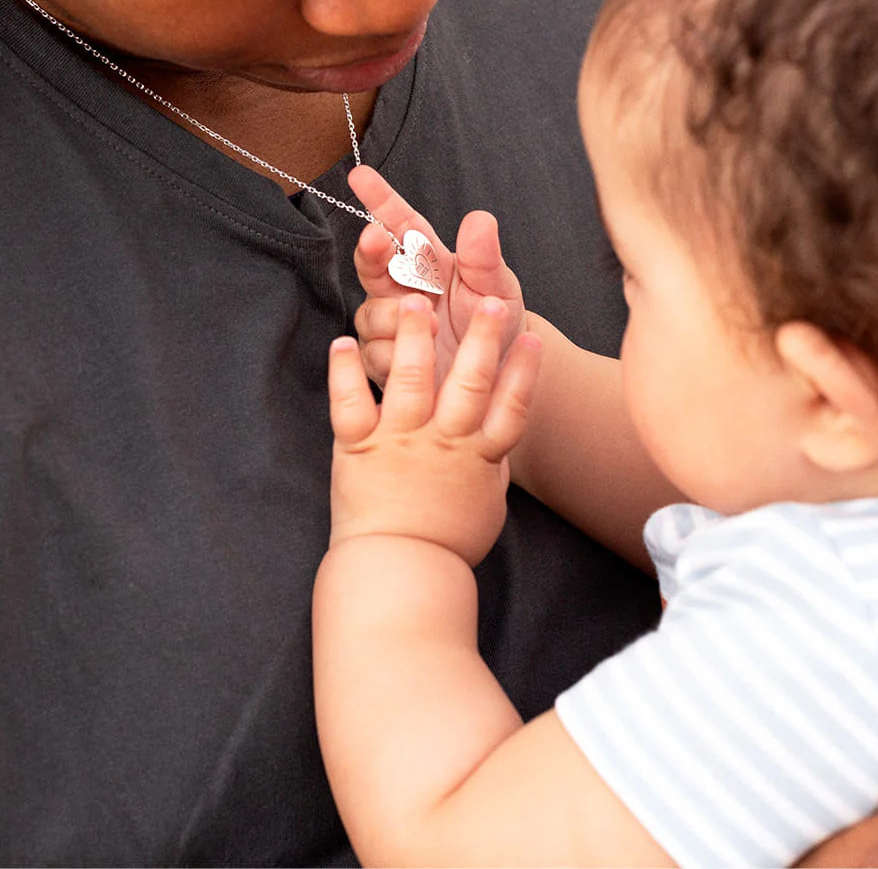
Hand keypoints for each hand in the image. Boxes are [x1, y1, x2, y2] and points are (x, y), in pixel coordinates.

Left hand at [327, 292, 542, 565]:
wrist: (398, 576)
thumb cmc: (446, 544)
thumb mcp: (485, 504)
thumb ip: (489, 465)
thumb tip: (499, 440)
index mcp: (478, 458)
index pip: (512, 409)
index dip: (525, 372)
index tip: (534, 338)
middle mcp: (442, 442)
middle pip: (470, 383)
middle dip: (483, 339)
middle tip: (493, 302)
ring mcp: (400, 442)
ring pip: (411, 381)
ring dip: (414, 338)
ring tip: (415, 300)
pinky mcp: (358, 448)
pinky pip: (350, 404)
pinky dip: (345, 374)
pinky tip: (343, 342)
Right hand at [349, 165, 525, 384]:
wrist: (498, 373)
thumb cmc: (493, 321)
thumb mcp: (496, 286)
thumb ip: (484, 256)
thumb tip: (479, 219)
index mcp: (428, 260)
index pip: (400, 224)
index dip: (379, 200)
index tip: (360, 175)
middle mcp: (401, 287)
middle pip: (372, 263)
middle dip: (371, 250)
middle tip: (377, 238)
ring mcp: (388, 322)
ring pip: (371, 311)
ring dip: (397, 316)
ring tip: (435, 326)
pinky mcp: (382, 358)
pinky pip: (374, 352)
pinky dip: (396, 352)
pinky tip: (419, 355)